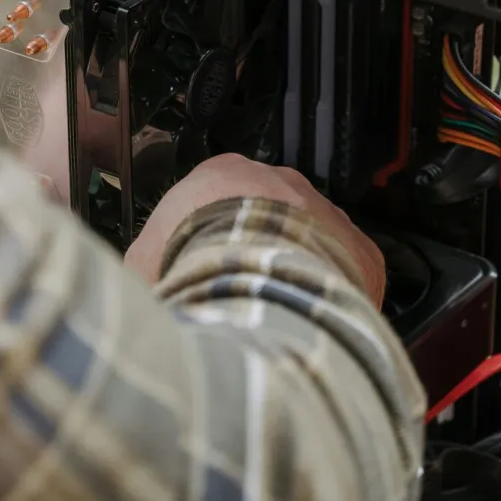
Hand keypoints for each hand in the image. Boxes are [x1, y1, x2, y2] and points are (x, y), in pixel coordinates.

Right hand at [124, 154, 385, 306]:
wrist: (255, 277)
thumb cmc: (192, 261)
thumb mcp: (143, 260)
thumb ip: (147, 263)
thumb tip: (139, 288)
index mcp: (224, 174)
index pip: (217, 196)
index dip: (209, 238)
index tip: (203, 267)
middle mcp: (281, 183)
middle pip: (271, 217)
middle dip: (259, 252)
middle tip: (241, 293)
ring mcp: (327, 214)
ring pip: (314, 244)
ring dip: (297, 274)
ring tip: (277, 316)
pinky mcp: (361, 252)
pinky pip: (350, 275)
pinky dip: (335, 299)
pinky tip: (312, 325)